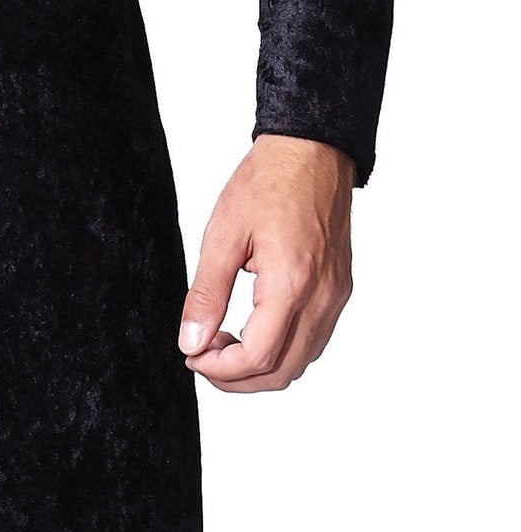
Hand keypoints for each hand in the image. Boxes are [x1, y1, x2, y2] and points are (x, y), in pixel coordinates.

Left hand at [179, 135, 353, 394]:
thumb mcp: (222, 235)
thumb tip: (192, 342)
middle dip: (237, 378)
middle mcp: (322, 297)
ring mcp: (336, 296)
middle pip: (282, 372)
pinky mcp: (339, 290)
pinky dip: (282, 350)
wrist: (313, 152)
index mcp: (292, 283)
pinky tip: (253, 329)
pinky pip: (313, 340)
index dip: (220, 369)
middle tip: (203, 356)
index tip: (192, 356)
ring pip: (301, 362)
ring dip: (260, 367)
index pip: (258, 357)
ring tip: (224, 341)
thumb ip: (206, 294)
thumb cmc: (269, 182)